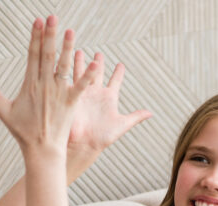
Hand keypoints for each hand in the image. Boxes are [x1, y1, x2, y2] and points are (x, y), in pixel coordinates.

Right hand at [0, 16, 92, 157]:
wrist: (42, 150)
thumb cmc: (23, 132)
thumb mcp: (4, 110)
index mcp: (29, 85)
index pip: (32, 56)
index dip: (35, 38)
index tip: (37, 22)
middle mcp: (44, 86)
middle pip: (47, 55)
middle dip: (49, 35)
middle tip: (53, 17)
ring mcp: (58, 94)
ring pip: (63, 66)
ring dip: (67, 48)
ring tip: (70, 31)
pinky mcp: (70, 103)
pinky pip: (80, 86)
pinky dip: (87, 75)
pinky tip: (94, 63)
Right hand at [65, 51, 151, 180]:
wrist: (83, 143)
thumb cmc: (103, 137)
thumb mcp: (122, 125)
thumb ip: (136, 117)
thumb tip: (152, 113)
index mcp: (109, 98)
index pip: (115, 82)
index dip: (118, 73)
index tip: (120, 64)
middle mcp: (96, 94)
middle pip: (98, 74)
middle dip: (98, 63)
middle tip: (98, 53)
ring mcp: (83, 94)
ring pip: (82, 73)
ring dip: (81, 62)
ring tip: (79, 50)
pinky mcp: (71, 95)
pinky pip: (70, 79)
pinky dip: (68, 69)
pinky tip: (66, 58)